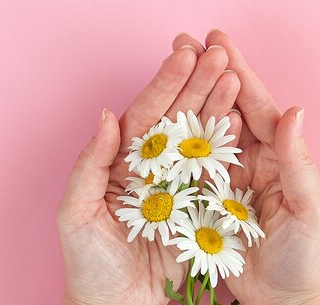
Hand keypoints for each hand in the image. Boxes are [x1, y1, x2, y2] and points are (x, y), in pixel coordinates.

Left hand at [57, 39, 241, 304]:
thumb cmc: (91, 265)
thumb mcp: (77, 213)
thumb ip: (90, 163)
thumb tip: (108, 116)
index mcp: (123, 160)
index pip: (147, 112)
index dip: (166, 83)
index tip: (185, 55)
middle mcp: (155, 164)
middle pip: (180, 115)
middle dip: (199, 82)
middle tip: (219, 54)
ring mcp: (182, 181)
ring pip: (202, 135)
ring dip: (219, 104)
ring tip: (235, 77)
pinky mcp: (204, 202)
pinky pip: (219, 168)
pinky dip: (231, 142)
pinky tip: (242, 118)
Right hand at [174, 31, 319, 304]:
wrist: (284, 300)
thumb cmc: (306, 256)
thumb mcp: (309, 208)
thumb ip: (299, 162)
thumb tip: (294, 111)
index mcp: (280, 154)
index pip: (257, 104)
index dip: (238, 71)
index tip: (217, 40)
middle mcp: (253, 158)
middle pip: (227, 108)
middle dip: (206, 73)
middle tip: (183, 41)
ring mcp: (228, 177)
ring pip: (205, 129)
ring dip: (188, 98)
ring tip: (167, 67)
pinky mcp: (207, 199)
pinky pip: (189, 165)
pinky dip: (175, 140)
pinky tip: (158, 119)